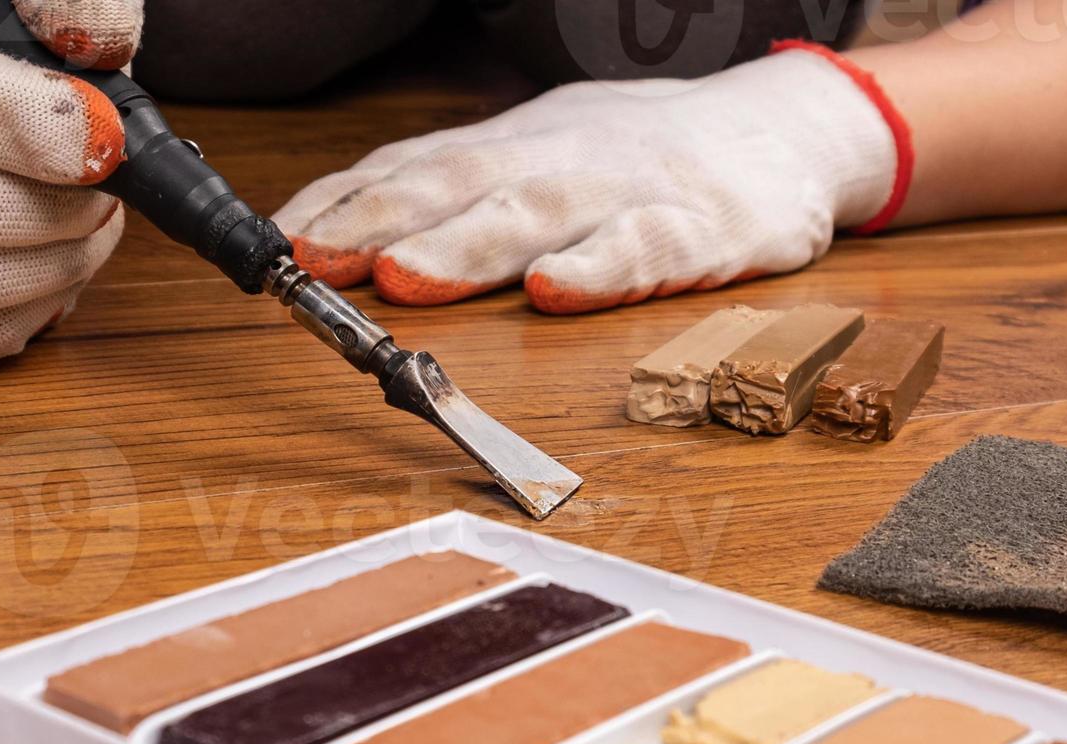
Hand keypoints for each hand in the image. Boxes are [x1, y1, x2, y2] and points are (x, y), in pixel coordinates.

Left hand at [279, 49, 893, 313]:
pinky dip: (600, 268)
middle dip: (384, 220)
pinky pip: (649, 248)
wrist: (790, 129)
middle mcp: (562, 158)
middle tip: (319, 259)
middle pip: (463, 183)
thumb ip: (445, 190)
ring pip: (541, 213)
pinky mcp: (708, 230)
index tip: (276, 240)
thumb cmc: (638, 154)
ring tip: (406, 277)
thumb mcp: (536, 153)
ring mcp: (633, 189)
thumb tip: (325, 226)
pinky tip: (557, 290)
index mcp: (517, 143)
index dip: (345, 202)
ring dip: (467, 247)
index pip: (415, 165)